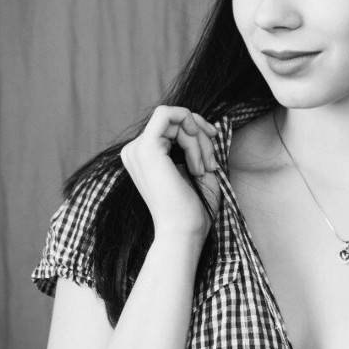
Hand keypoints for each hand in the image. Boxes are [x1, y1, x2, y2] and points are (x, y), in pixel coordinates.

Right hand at [119, 105, 221, 242]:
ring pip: (175, 118)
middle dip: (200, 135)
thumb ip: (194, 144)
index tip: (213, 147)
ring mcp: (137, 148)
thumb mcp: (196, 166)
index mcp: (143, 156)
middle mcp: (134, 150)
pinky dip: (193, 136)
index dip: (196, 129)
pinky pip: (171, 116)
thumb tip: (203, 123)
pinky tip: (197, 165)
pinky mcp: (146, 148)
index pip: (170, 124)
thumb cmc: (193, 207)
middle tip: (212, 164)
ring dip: (199, 140)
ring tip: (205, 169)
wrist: (183, 232)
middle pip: (173, 119)